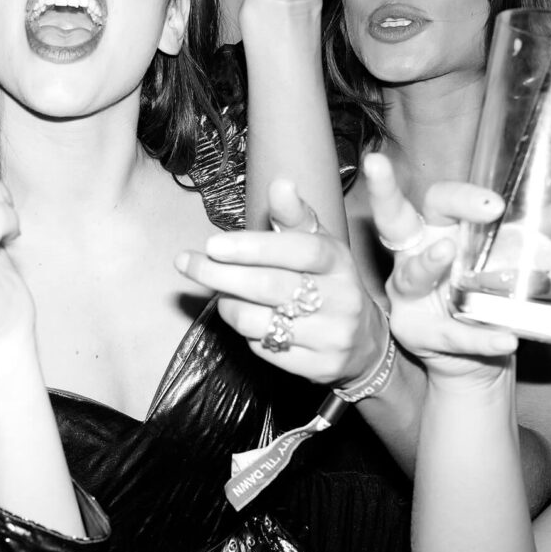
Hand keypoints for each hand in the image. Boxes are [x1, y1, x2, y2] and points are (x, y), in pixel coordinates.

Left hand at [177, 178, 382, 386]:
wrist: (364, 342)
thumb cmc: (328, 282)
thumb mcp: (319, 246)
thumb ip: (294, 218)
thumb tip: (281, 184)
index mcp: (339, 262)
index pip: (299, 250)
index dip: (254, 247)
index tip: (212, 244)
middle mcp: (341, 299)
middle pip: (269, 286)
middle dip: (219, 274)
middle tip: (186, 263)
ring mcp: (331, 337)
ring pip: (259, 322)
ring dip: (227, 305)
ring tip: (221, 294)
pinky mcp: (318, 367)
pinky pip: (263, 349)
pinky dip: (245, 332)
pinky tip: (246, 319)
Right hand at [361, 153, 517, 384]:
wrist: (481, 355)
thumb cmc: (496, 289)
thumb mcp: (529, 252)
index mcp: (441, 227)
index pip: (440, 199)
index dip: (461, 198)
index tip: (495, 205)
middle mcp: (415, 254)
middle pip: (394, 218)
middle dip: (384, 192)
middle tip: (382, 167)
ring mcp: (409, 294)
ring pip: (409, 274)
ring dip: (426, 263)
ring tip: (445, 255)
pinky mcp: (416, 332)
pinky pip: (448, 333)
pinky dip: (478, 337)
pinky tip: (505, 340)